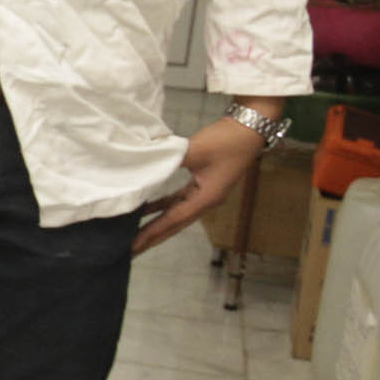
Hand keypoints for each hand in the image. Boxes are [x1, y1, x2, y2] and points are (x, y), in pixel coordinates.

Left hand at [135, 115, 268, 253]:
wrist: (249, 128)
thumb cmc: (226, 140)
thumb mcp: (194, 151)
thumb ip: (168, 161)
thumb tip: (145, 168)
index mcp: (205, 198)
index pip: (172, 220)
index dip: (151, 233)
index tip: (133, 247)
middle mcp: (205, 201)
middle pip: (174, 224)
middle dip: (152, 237)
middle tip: (130, 252)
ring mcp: (204, 194)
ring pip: (175, 214)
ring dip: (156, 224)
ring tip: (135, 235)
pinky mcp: (202, 184)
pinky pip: (177, 200)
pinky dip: (161, 205)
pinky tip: (146, 208)